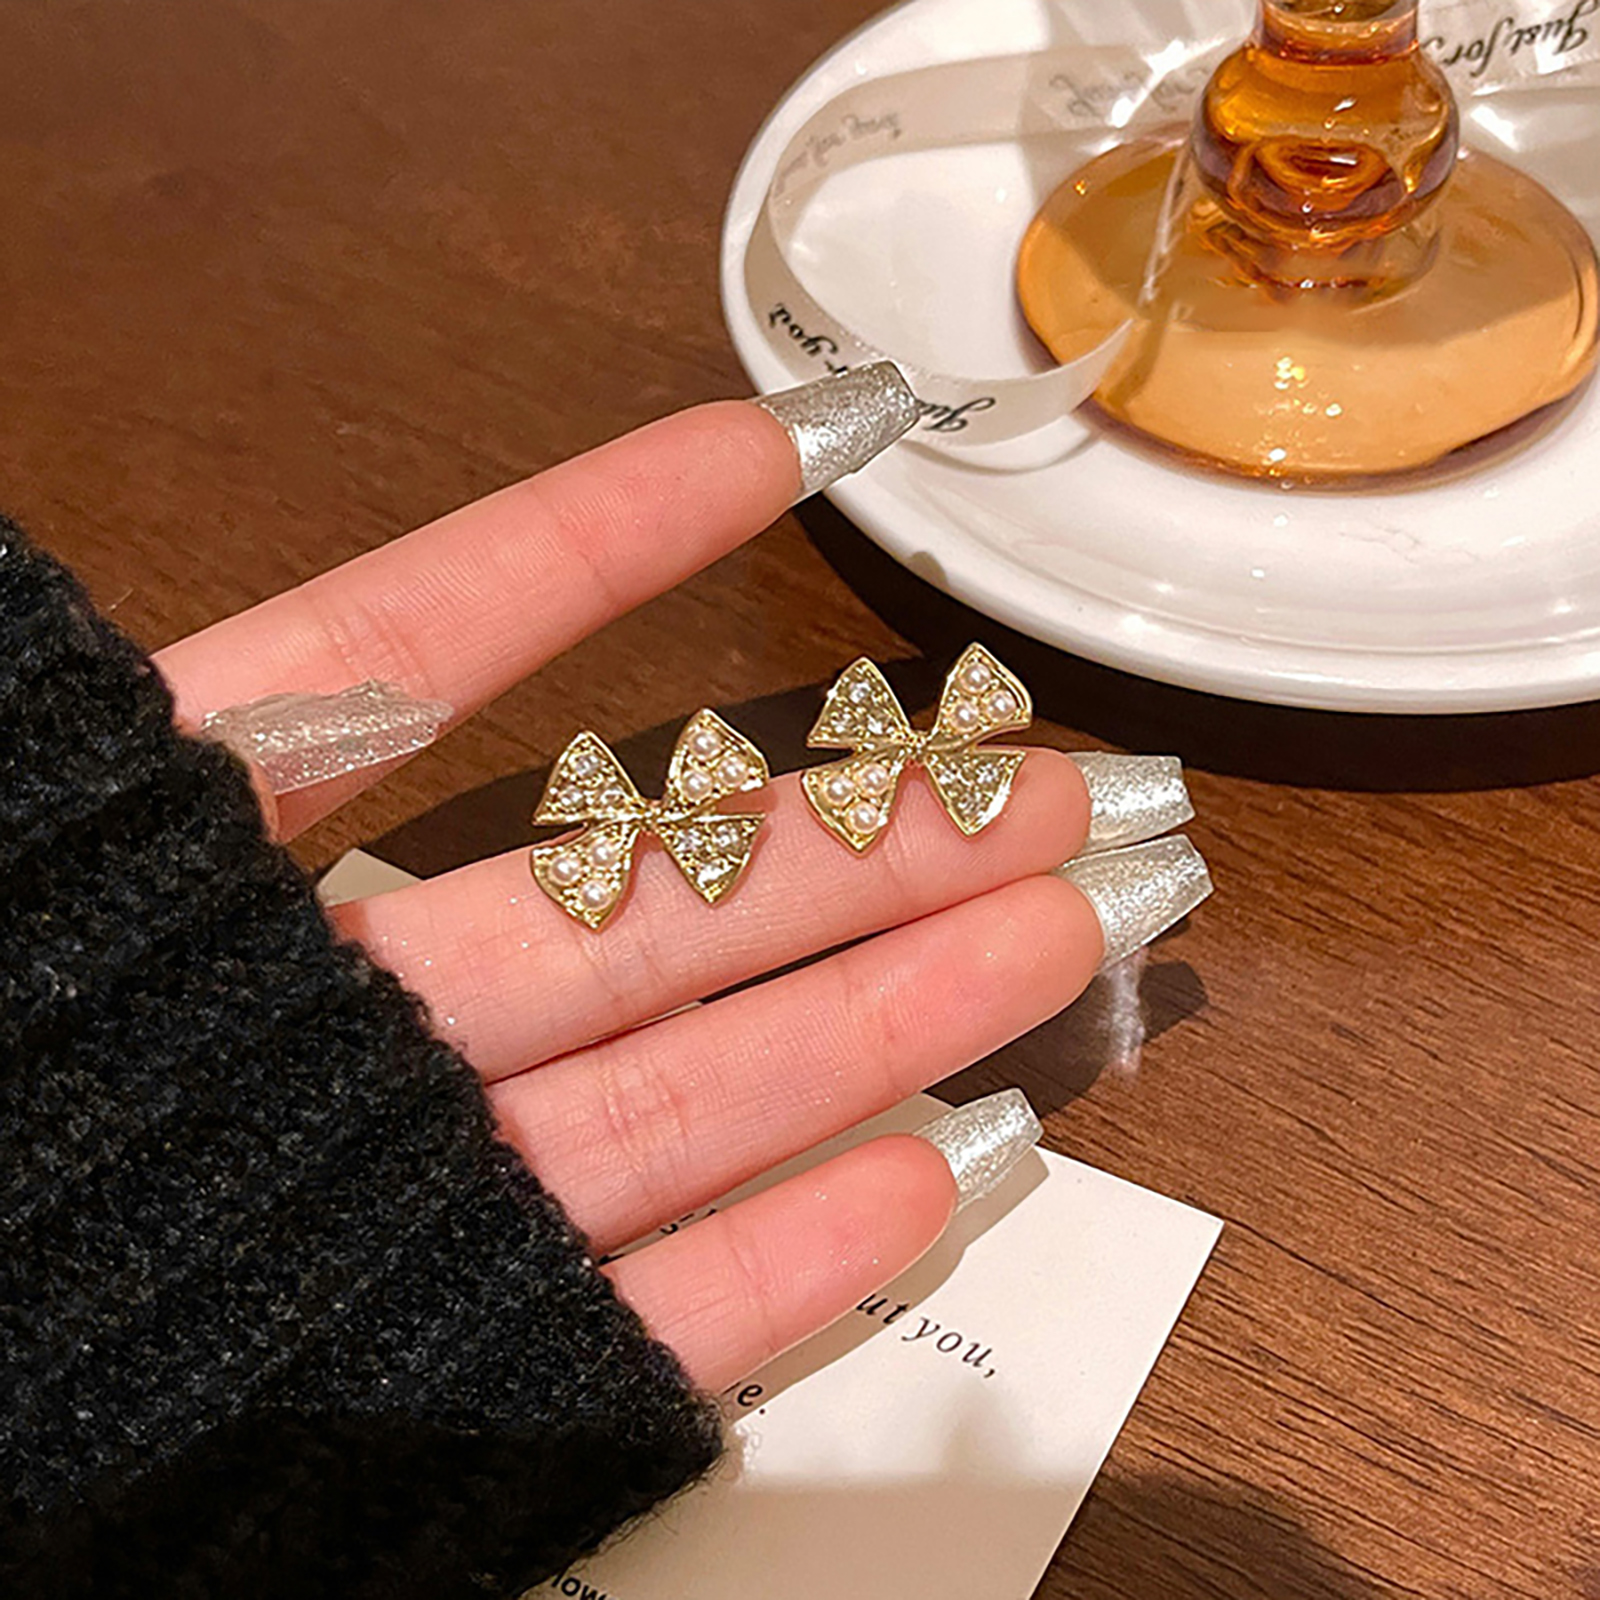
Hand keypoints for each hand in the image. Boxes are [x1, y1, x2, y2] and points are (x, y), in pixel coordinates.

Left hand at [156, 390, 1112, 1394]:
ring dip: (866, 1021)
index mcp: (179, 865)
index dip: (599, 536)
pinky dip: (759, 1260)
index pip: (416, 648)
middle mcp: (310, 1019)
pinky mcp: (417, 1362)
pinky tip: (910, 1179)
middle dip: (851, 834)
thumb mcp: (19, 835)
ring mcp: (379, 1192)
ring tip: (1041, 946)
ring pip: (666, 1092)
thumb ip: (210, 717)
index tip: (766, 445)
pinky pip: (606, 1308)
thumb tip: (345, 579)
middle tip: (1039, 789)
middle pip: (633, 900)